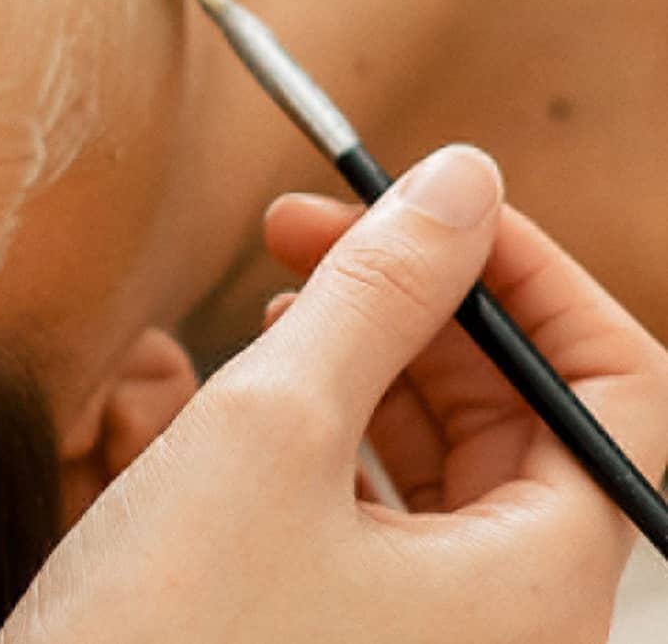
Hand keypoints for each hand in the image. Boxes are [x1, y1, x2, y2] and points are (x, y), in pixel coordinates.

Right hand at [0, 145, 667, 643]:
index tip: (419, 201)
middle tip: (303, 227)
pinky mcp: (362, 638)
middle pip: (524, 411)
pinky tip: (263, 382)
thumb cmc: (163, 637)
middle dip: (424, 298)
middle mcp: (512, 623)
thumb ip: (379, 292)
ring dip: (374, 353)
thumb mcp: (270, 427)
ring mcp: (437, 638)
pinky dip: (338, 425)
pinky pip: (390, 508)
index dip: (525, 271)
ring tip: (276, 295)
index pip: (614, 387)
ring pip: (451, 455)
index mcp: (540, 587)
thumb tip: (463, 179)